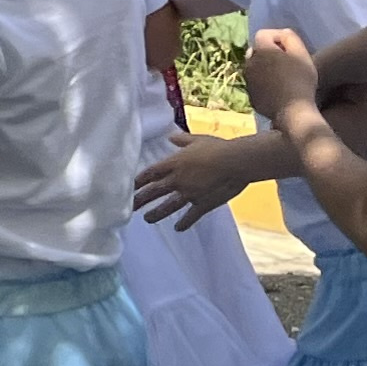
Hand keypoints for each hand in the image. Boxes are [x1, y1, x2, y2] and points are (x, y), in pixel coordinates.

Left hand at [132, 136, 253, 233]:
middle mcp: (178, 180)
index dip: (139, 180)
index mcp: (174, 163)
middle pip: (154, 191)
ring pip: (168, 206)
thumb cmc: (218, 147)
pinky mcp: (203, 204)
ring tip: (147, 219)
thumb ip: (182, 139)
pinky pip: (191, 216)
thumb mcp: (197, 139)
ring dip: (156, 213)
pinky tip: (178, 229)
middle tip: (130, 207)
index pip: (150, 173)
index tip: (129, 187)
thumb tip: (172, 136)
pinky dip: (184, 223)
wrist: (237, 162)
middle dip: (140, 200)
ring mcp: (190, 193)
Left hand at [244, 24, 317, 114]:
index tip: (291, 47)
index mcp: (260, 51)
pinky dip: (265, 82)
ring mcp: (248, 80)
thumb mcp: (302, 55)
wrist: (293, 111)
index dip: (278, 37)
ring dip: (266, 67)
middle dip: (270, 51)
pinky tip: (279, 89)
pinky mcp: (251, 95)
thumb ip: (291, 38)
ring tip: (284, 75)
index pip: (263, 34)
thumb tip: (283, 33)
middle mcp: (249, 63)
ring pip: (255, 67)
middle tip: (288, 61)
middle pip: (257, 50)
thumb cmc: (300, 80)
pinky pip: (257, 83)